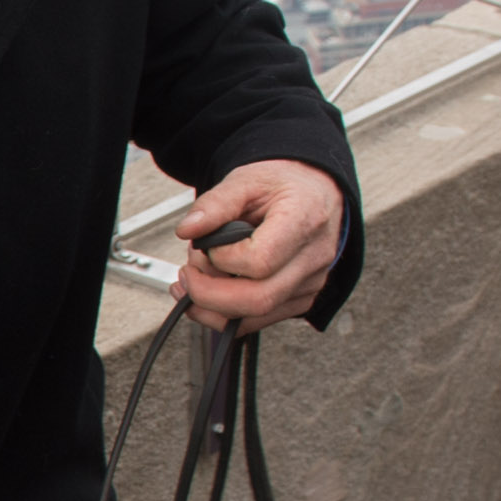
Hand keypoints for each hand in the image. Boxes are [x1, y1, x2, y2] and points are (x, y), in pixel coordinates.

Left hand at [170, 159, 345, 335]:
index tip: (207, 245)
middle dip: (208, 294)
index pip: (260, 261)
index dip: (222, 259)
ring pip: (256, 318)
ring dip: (211, 309)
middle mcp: (312, 258)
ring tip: (191, 283)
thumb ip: (215, 204)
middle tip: (186, 275)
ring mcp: (309, 283)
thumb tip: (188, 231)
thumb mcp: (246, 180)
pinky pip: (259, 321)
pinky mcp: (300, 299)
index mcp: (304, 221)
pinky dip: (226, 314)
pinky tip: (208, 294)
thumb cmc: (283, 186)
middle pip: (258, 300)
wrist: (314, 192)